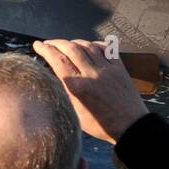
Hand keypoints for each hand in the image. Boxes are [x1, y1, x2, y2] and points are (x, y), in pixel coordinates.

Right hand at [33, 39, 149, 144]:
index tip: (38, 45)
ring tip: (66, 44)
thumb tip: (55, 76)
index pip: (57, 60)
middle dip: (56, 42)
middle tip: (48, 43)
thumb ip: (65, 93)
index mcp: (78, 87)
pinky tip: (89, 46)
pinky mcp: (120, 68)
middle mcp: (92, 74)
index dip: (45, 49)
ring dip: (74, 42)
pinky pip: (106, 48)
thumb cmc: (102, 125)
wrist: (130, 126)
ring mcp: (108, 69)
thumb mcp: (75, 113)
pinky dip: (94, 44)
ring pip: (87, 45)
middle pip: (71, 48)